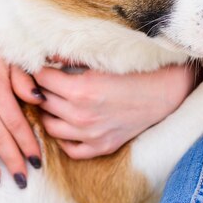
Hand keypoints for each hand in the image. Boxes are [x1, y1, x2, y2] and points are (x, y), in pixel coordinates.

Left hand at [30, 61, 196, 158]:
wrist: (165, 92)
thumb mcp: (103, 59)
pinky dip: (64, 137)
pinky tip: (67, 123)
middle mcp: (82, 115)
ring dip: (48, 112)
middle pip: (42, 101)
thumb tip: (47, 53)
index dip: (37, 70)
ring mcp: (91, 134)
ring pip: (50, 127)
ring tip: (52, 100)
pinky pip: (70, 149)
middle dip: (39, 89)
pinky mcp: (101, 147)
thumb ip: (72, 57)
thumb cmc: (136, 71)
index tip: (38, 65)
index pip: (41, 79)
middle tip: (42, 80)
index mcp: (81, 89)